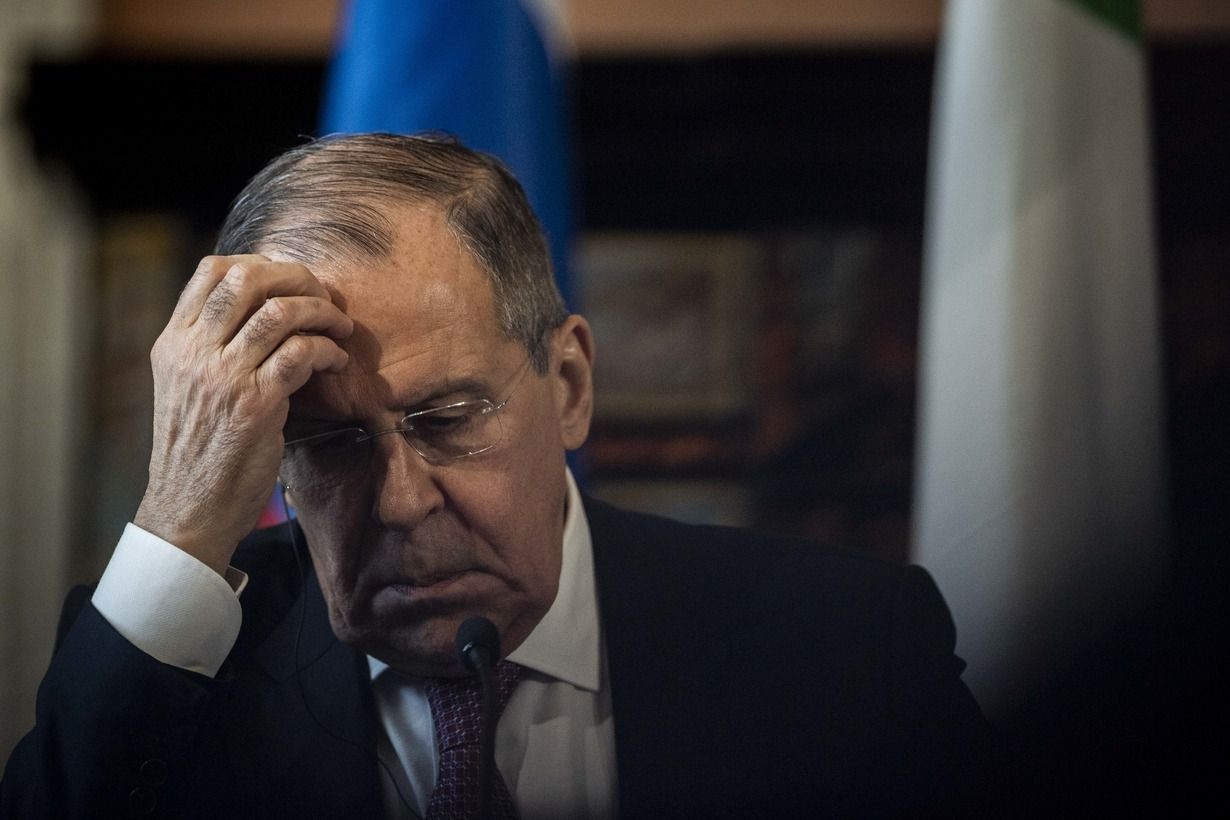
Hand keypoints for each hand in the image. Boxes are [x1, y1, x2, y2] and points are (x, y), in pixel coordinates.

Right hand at [134, 255, 352, 575]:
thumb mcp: (187, 387)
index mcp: (173, 342)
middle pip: (248, 279)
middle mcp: (193, 352)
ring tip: (339, 329)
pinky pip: (302, 353)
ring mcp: (223, 376)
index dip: (260, 263)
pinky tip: (336, 361)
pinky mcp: (255, 404)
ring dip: (322, 313)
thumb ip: (210, 346)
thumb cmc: (198, 449)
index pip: (211, 271)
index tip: (291, 281)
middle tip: (325, 298)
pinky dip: (327, 350)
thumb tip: (259, 309)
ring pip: (281, 312)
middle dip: (298, 278)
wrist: (189, 508)